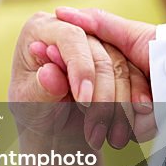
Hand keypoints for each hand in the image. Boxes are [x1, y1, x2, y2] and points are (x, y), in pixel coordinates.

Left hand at [11, 12, 147, 148]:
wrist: (53, 127)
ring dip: (119, 106)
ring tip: (109, 137)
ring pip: (122, 67)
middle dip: (102, 95)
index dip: (81, 68)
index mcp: (40, 29)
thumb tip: (50, 74)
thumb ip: (40, 88)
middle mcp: (71, 28)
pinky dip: (133, 104)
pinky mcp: (118, 59)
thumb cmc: (33, 110)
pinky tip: (128, 128)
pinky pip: (136, 78)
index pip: (70, 37)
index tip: (85, 102)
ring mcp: (98, 42)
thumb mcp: (28, 103)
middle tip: (96, 128)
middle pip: (101, 54)